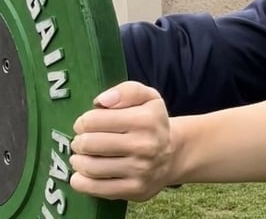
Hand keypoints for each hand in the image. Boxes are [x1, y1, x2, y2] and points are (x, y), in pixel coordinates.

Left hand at [70, 81, 174, 200]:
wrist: (172, 154)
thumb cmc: (152, 123)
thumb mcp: (147, 97)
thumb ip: (126, 91)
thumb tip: (101, 101)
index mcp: (146, 119)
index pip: (94, 120)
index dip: (84, 121)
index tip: (86, 124)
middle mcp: (145, 145)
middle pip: (89, 143)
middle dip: (79, 141)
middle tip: (83, 140)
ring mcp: (140, 170)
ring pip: (89, 167)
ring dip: (78, 160)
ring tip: (82, 156)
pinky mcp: (134, 189)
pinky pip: (94, 188)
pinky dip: (80, 181)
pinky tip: (82, 173)